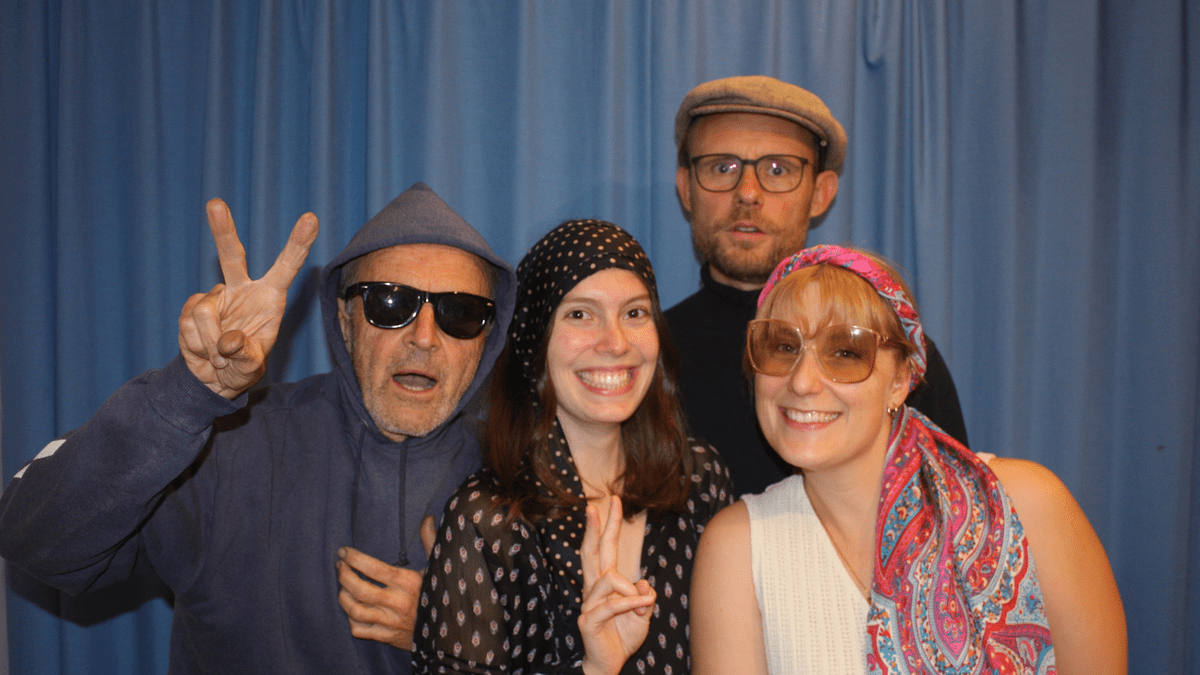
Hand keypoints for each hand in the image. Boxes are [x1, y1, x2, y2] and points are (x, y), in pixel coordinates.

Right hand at [178, 199, 318, 398]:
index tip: (311, 218)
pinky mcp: (193, 306)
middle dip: (222, 230)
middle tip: (215, 204)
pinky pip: (190, 321)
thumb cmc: (243, 366)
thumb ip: (246, 356)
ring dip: (209, 341)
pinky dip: (197, 343)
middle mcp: (243, 289)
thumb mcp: (252, 367)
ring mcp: (216, 296)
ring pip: (205, 310)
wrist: (212, 378)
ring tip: (218, 358)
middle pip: (232, 255)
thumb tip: (228, 342)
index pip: (286, 266)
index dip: (298, 243)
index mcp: (270, 297)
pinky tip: (204, 352)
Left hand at [335, 517, 437, 650]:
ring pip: (354, 610)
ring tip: (342, 586)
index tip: (343, 552)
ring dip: (343, 597)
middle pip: (358, 588)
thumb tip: (428, 519)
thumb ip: (430, 541)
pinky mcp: (387, 637)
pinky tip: (352, 610)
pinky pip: (359, 630)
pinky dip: (351, 620)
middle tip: (340, 566)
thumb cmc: (442, 594)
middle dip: (343, 575)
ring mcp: (390, 621)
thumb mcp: (438, 566)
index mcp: (408, 582)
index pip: (373, 567)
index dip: (353, 558)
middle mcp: (397, 602)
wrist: (451, 631)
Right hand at [578, 497, 654, 674]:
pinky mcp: (588, 620)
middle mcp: (593, 589)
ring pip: (608, 579)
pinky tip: (642, 609)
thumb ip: (643, 595)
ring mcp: (588, 603)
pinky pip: (611, 605)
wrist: (611, 663)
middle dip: (594, 528)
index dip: (608, 525)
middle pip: (592, 552)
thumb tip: (643, 583)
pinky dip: (631, 605)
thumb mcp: (642, 612)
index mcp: (605, 583)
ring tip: (642, 605)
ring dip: (630, 591)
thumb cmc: (624, 635)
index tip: (612, 501)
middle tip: (593, 506)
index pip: (605, 548)